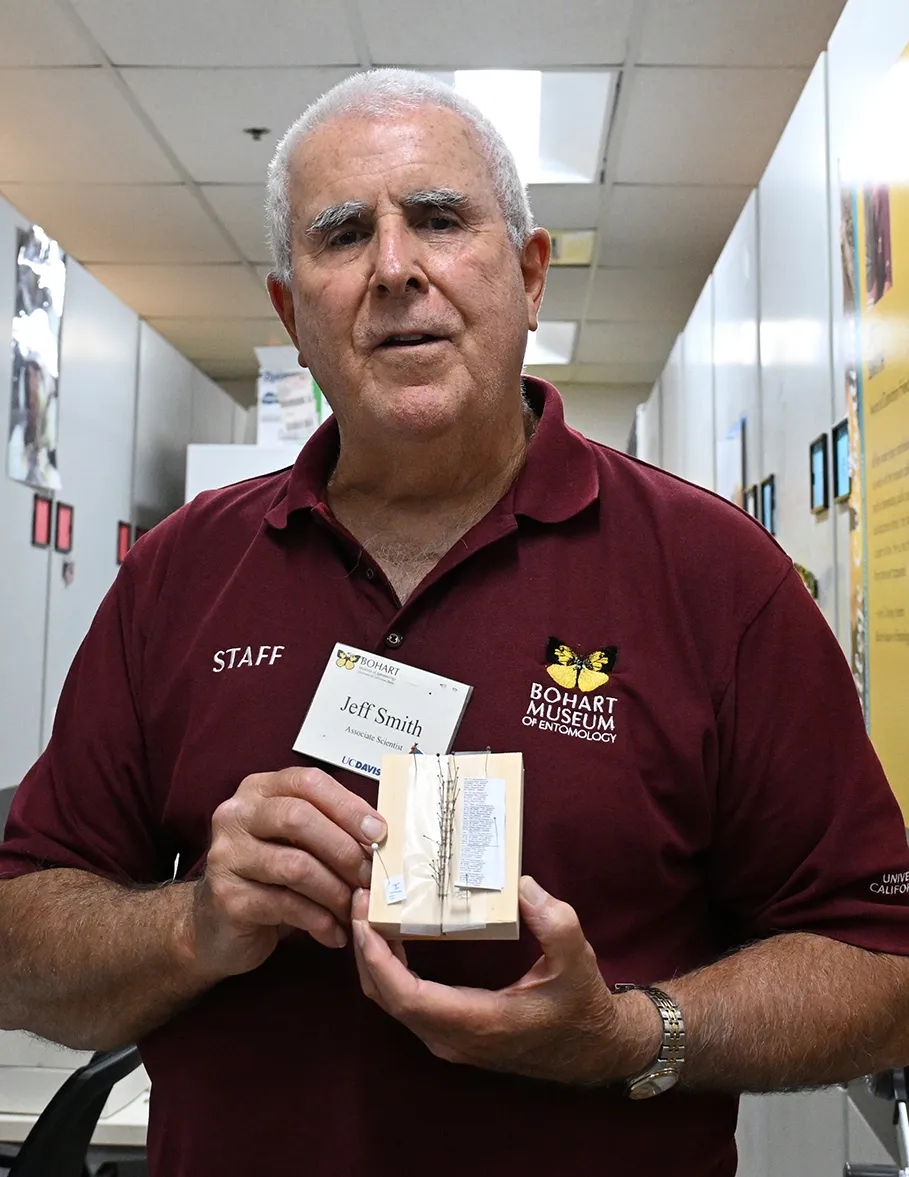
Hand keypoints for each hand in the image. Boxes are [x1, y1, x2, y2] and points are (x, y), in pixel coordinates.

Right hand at [189, 767, 385, 978]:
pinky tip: (335, 933)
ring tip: (356, 909)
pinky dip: (320, 921)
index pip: (308, 783)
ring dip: (336, 890)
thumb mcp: (296, 842)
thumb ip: (328, 828)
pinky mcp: (227, 898)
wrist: (218, 924)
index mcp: (258, 791)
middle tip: (370, 876)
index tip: (379, 833)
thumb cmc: (268, 876)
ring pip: (295, 865)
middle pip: (299, 818)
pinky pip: (285, 905)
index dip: (347, 805)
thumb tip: (381, 834)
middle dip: (344, 849)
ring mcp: (226, 856)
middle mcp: (236, 816)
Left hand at [351, 877, 659, 1084]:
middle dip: (365, 949)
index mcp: (477, 1023)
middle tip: (358, 898)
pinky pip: (405, 1001)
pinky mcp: (450, 1031)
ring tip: (368, 910)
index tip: (363, 921)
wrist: (593, 1050)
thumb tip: (521, 885)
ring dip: (373, 957)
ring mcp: (448, 1038)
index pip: (406, 997)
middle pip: (387, 997)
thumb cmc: (581, 1006)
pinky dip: (388, 968)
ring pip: (391, 1001)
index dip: (377, 960)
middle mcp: (453, 1037)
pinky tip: (390, 934)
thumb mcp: (577, 958)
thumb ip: (553, 922)